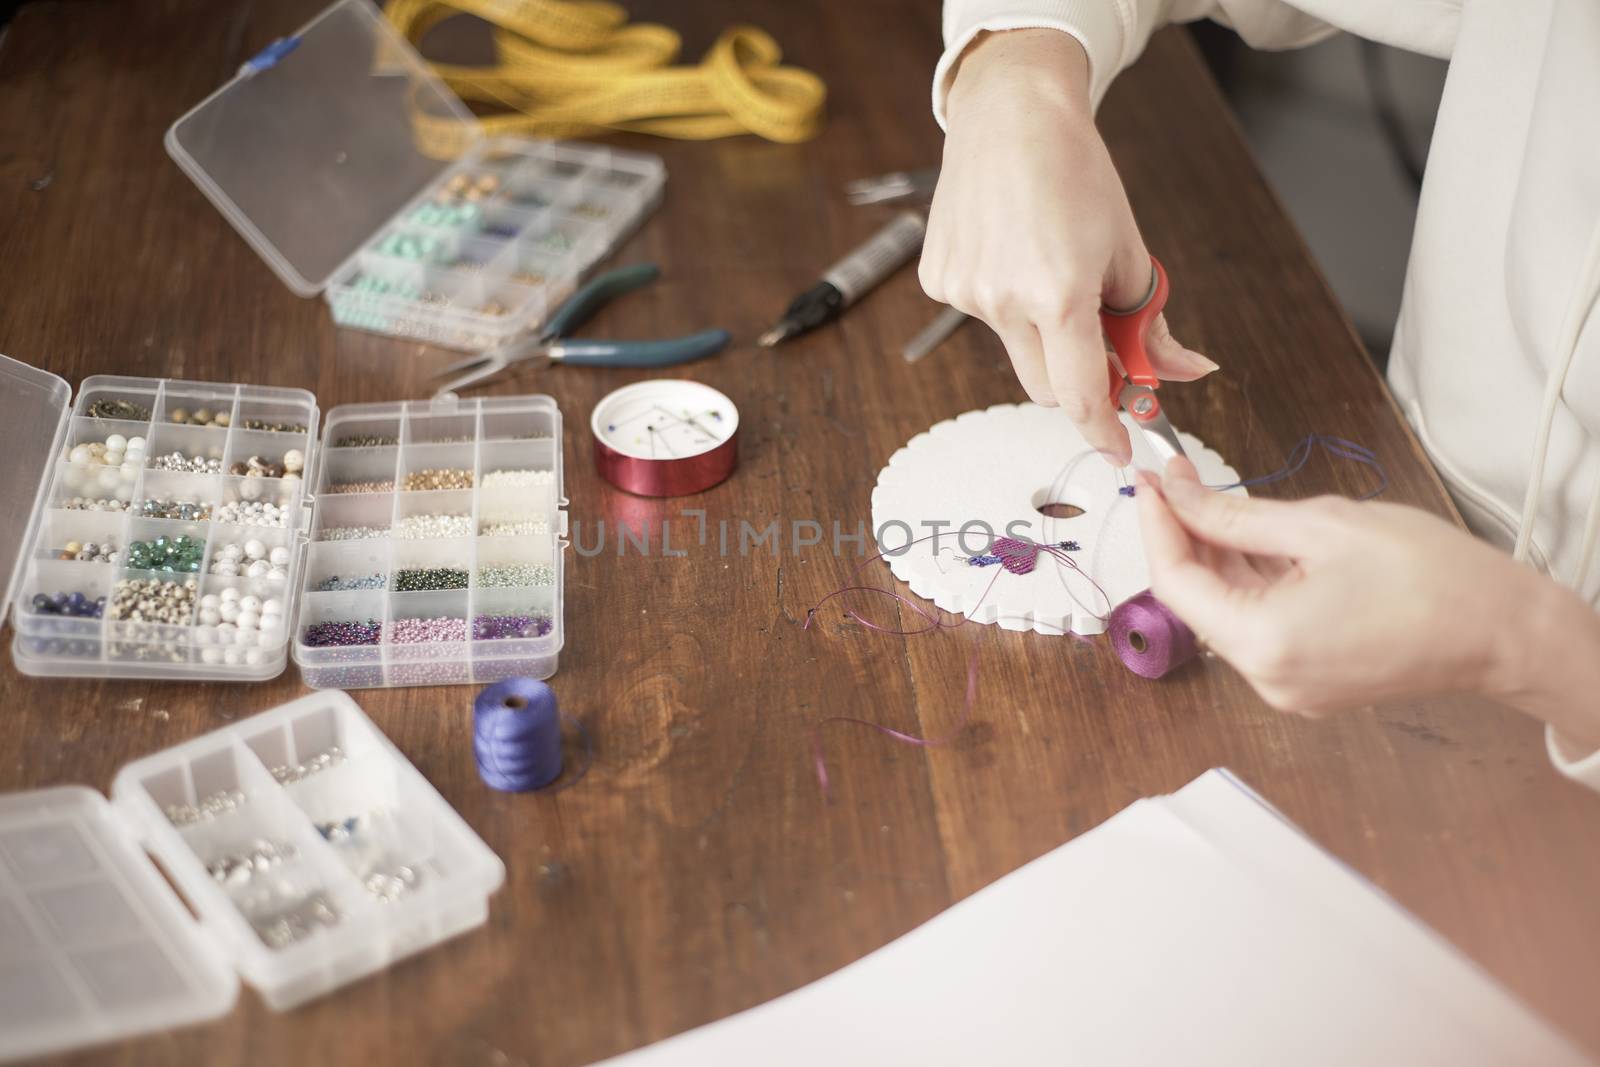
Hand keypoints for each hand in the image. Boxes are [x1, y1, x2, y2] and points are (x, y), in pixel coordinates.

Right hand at [921, 29, 1216, 464]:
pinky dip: (1003, 300)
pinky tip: (1009, 249)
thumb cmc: (1076, 173)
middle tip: (1099, 344)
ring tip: (1045, 262)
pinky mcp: (937, 280)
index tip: (1119, 452)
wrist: (1011, 116)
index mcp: (1060, 294)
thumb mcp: (1129, 250)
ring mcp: (964, 293)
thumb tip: (1180, 373)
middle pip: (1045, 386)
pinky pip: (982, 315)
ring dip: (1038, 329)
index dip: (1104, 432)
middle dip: (1076, 380)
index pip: (1082, 396)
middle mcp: (1004, 301)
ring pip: (1013, 347)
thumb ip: (1150, 324)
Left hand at [1135, 458, 1599, 748]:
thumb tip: (1177, 494)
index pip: (1175, 582)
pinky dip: (1249, 584)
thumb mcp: (1320, 525)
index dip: (1156, 526)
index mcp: (1263, 641)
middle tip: (1180, 480)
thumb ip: (1234, 515)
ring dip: (1217, 558)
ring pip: (1226, 612)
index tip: (1151, 480)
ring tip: (1219, 502)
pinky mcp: (1306, 684)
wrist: (1501, 630)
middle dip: (1184, 537)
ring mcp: (1286, 687)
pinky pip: (1257, 628)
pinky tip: (1257, 542)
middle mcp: (1266, 677)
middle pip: (1197, 600)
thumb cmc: (1430, 575)